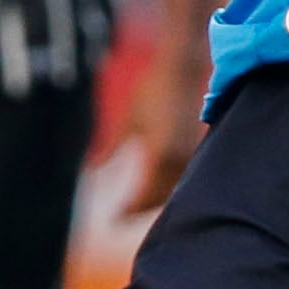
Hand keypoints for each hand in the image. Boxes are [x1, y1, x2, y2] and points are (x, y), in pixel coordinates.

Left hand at [112, 47, 206, 214]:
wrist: (184, 67)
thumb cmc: (153, 88)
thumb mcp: (128, 119)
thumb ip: (109, 149)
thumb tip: (90, 172)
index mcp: (160, 156)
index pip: (143, 196)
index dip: (128, 211)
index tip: (113, 220)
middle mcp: (180, 161)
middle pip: (160, 199)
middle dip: (141, 209)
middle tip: (121, 217)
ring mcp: (193, 156)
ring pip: (174, 191)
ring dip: (156, 200)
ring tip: (137, 206)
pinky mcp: (198, 148)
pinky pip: (183, 178)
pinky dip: (168, 186)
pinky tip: (157, 186)